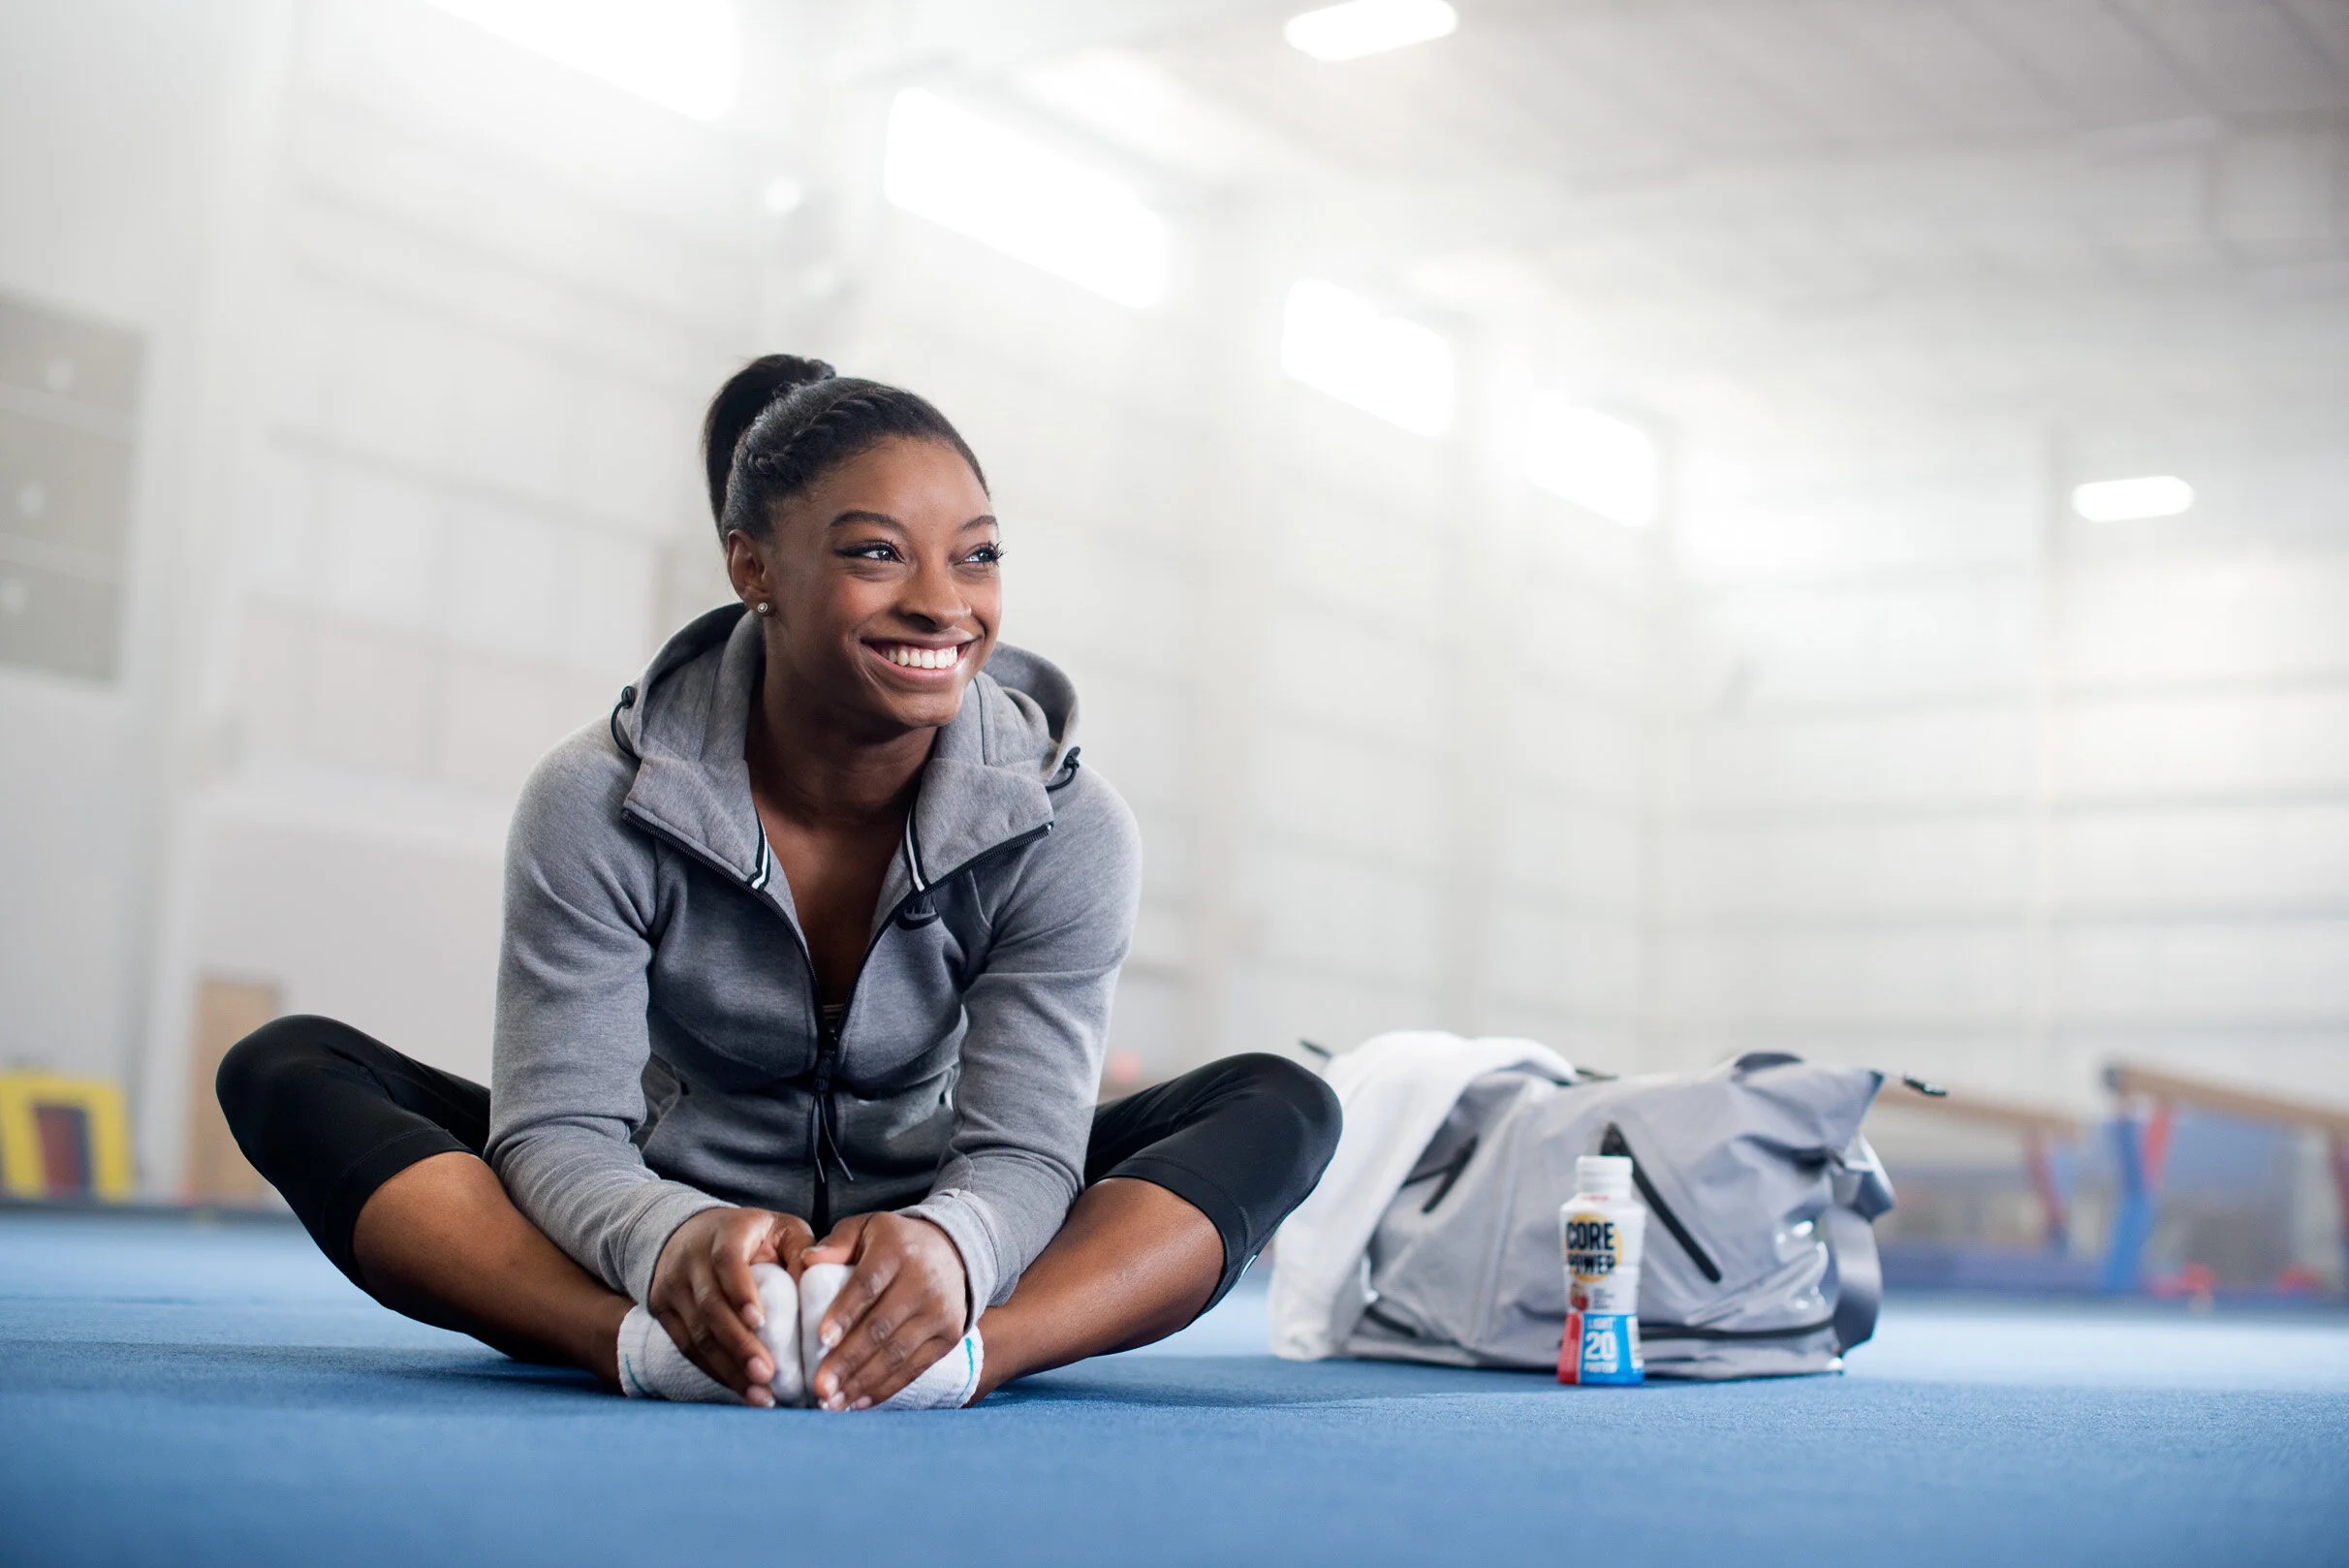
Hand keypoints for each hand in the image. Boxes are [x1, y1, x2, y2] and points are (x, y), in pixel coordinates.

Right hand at [647, 1206, 813, 1406]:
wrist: (687, 1232)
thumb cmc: (751, 1235)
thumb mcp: (780, 1228)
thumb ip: (802, 1250)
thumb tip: (813, 1284)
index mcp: (725, 1234)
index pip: (727, 1261)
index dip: (741, 1291)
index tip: (760, 1322)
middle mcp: (691, 1260)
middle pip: (710, 1306)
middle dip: (738, 1344)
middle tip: (767, 1374)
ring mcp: (673, 1287)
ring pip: (695, 1334)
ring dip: (728, 1368)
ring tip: (759, 1394)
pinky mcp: (663, 1312)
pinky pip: (687, 1348)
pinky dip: (715, 1371)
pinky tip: (741, 1389)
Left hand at [802, 1212, 968, 1410]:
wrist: (955, 1250)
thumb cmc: (895, 1243)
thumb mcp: (868, 1228)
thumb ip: (837, 1242)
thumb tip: (806, 1260)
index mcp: (897, 1251)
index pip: (868, 1284)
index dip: (845, 1312)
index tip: (822, 1339)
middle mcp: (923, 1282)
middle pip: (881, 1327)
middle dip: (848, 1361)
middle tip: (820, 1387)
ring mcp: (939, 1312)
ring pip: (897, 1354)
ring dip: (862, 1382)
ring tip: (832, 1403)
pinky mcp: (948, 1336)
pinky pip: (915, 1368)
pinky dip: (886, 1388)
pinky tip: (859, 1402)